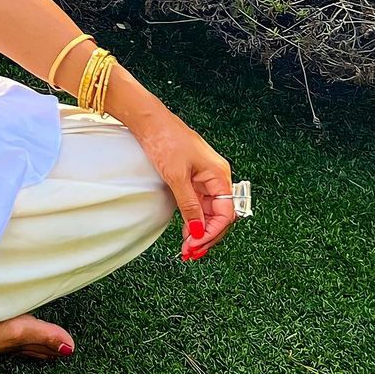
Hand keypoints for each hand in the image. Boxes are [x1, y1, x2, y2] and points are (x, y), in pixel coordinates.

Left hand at [129, 109, 235, 260]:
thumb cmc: (165, 140)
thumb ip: (189, 205)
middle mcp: (216, 177)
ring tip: (187, 248)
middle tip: (190, 253)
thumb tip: (197, 233)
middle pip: (218, 215)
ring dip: (199, 230)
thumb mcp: (176, 177)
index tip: (196, 246)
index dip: (212, 233)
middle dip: (206, 236)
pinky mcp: (192, 177)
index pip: (225, 214)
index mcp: (219, 175)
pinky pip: (198, 203)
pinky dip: (193, 219)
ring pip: (208, 212)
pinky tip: (186, 231)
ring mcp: (204, 178)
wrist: (149, 120)